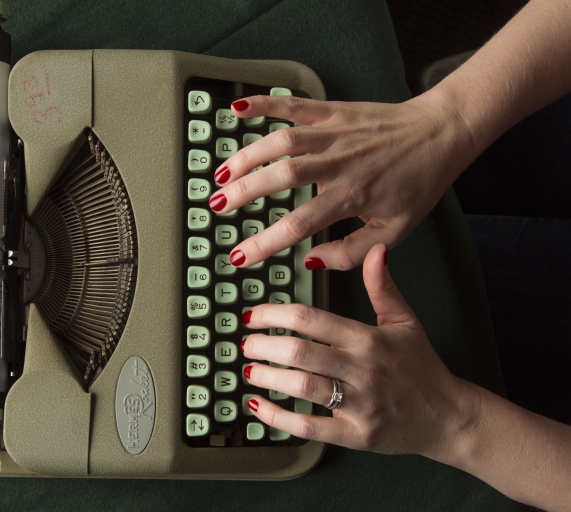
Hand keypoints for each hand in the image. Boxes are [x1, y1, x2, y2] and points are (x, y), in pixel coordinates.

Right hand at [209, 92, 475, 269]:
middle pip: (282, 177)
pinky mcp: (334, 110)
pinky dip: (265, 103)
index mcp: (352, 196)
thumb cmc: (417, 184)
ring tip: (221, 173)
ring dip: (247, 155)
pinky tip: (237, 110)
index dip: (264, 243)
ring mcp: (335, 133)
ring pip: (283, 141)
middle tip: (217, 207)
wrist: (442, 133)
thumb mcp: (393, 232)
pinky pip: (295, 104)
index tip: (239, 257)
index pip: (299, 224)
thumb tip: (310, 261)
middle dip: (244, 193)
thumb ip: (351, 252)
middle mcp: (340, 163)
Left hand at [240, 244, 479, 458]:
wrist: (448, 417)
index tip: (254, 316)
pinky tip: (259, 406)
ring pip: (302, 386)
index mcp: (367, 338)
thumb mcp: (405, 321)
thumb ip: (383, 286)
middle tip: (246, 343)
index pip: (311, 319)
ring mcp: (358, 404)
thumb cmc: (422, 368)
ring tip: (250, 369)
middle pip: (300, 352)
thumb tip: (376, 251)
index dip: (274, 314)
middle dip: (263, 345)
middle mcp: (361, 369)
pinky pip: (309, 426)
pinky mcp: (355, 435)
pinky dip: (279, 417)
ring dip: (267, 377)